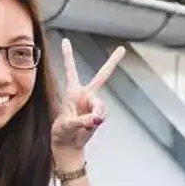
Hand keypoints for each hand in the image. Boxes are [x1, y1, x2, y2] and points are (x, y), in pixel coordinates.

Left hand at [49, 39, 125, 161]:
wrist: (68, 145)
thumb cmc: (63, 133)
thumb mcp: (68, 126)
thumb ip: (83, 121)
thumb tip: (98, 119)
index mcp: (72, 92)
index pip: (71, 70)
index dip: (68, 56)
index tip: (65, 40)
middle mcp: (85, 95)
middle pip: (102, 76)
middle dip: (112, 62)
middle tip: (122, 49)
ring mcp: (93, 104)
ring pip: (102, 106)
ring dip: (96, 115)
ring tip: (86, 125)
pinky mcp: (99, 113)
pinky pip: (103, 115)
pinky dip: (98, 121)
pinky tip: (90, 126)